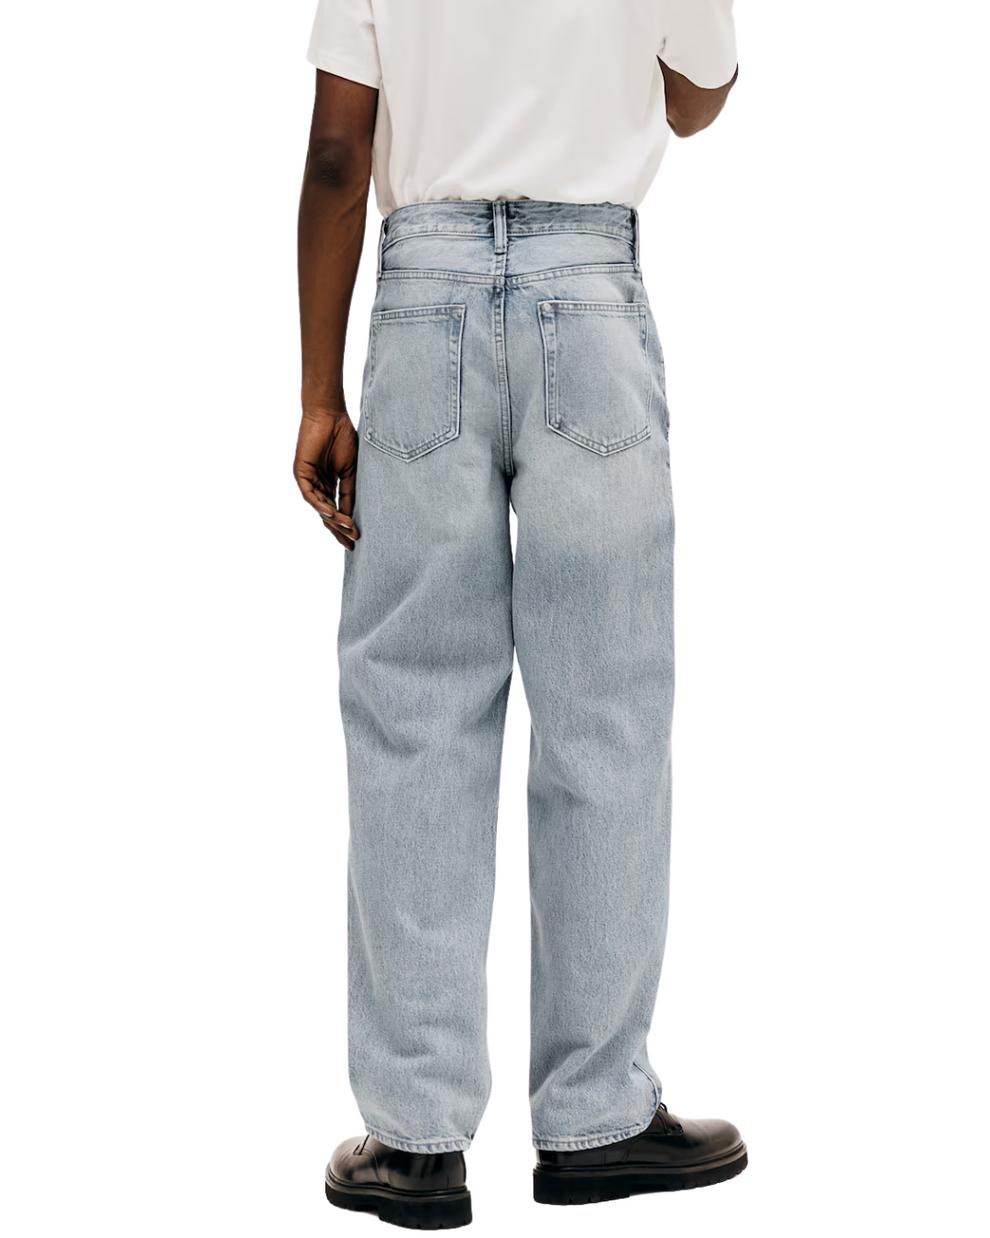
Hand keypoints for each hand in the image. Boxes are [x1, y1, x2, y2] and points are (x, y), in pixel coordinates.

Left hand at [293, 408, 359, 549]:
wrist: (331, 415)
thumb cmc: (343, 437)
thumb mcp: (351, 470)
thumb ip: (350, 491)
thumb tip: (354, 514)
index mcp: (330, 484)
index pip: (337, 510)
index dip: (346, 525)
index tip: (358, 539)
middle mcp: (318, 485)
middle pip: (327, 514)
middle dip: (339, 530)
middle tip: (351, 544)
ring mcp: (309, 480)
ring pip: (320, 507)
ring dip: (333, 519)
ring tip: (348, 529)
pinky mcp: (301, 473)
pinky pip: (310, 494)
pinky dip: (320, 505)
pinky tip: (331, 513)